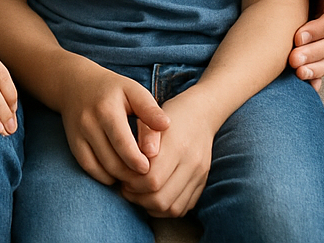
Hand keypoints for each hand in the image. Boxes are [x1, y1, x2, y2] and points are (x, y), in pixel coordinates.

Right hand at [58, 63, 170, 185]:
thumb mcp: (133, 91)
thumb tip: (166, 126)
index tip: (149, 168)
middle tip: (145, 177)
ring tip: (134, 176)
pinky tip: (117, 173)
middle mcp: (89, 122)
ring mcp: (79, 134)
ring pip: (99, 167)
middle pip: (111, 160)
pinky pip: (88, 167)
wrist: (75, 83)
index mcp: (107, 109)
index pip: (122, 143)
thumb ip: (150, 109)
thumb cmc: (113, 89)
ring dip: (119, 177)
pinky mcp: (73, 142)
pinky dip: (104, 176)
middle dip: (131, 174)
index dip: (137, 161)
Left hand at [119, 92, 216, 216]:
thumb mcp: (149, 119)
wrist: (200, 114)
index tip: (122, 177)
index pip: (151, 179)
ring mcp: (199, 176)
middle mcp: (191, 164)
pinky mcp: (202, 183)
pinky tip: (153, 196)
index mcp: (176, 146)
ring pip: (172, 208)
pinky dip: (165, 209)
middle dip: (138, 198)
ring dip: (150, 206)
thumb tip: (131, 165)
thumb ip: (141, 140)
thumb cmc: (167, 115)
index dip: (132, 183)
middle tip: (126, 188)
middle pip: (161, 199)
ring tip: (138, 193)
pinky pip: (183, 208)